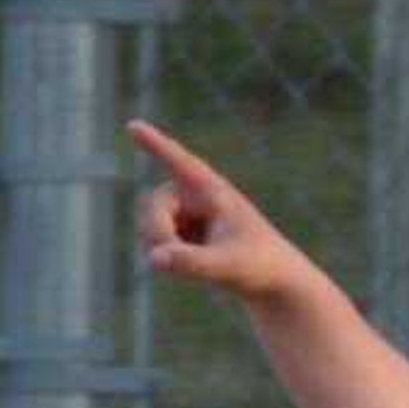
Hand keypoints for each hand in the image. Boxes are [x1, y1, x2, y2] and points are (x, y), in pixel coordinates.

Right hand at [128, 119, 317, 307]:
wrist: (275, 283)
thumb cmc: (262, 267)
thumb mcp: (230, 266)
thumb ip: (193, 262)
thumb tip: (155, 258)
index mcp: (213, 191)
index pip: (180, 163)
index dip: (155, 144)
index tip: (133, 125)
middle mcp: (194, 196)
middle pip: (153, 207)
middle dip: (160, 234)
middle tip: (174, 260)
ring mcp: (185, 213)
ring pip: (149, 226)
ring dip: (162, 249)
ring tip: (197, 265)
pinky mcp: (181, 232)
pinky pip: (154, 242)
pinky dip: (165, 259)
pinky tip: (190, 267)